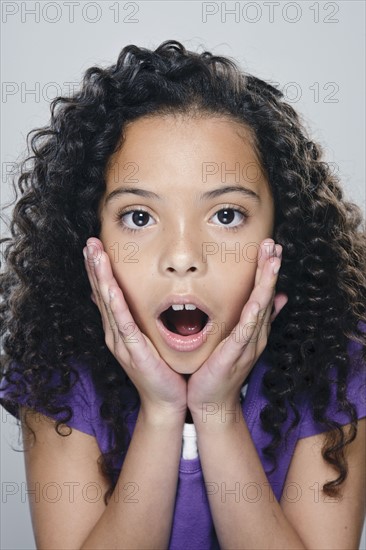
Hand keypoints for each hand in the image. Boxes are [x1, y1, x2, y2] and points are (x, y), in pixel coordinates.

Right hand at [83, 238, 186, 418]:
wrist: (165, 401)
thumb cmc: (159, 370)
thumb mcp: (144, 340)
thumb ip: (133, 321)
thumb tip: (123, 301)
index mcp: (118, 329)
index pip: (105, 293)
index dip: (98, 269)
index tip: (95, 246)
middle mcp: (114, 334)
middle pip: (101, 294)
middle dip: (94, 267)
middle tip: (90, 242)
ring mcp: (122, 343)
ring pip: (108, 304)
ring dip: (100, 278)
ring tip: (95, 255)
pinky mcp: (134, 352)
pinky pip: (124, 325)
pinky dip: (115, 305)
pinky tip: (110, 289)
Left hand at [187, 238, 287, 419]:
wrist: (212, 402)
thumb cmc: (218, 370)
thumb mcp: (236, 341)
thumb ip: (253, 321)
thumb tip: (277, 299)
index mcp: (253, 329)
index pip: (263, 293)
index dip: (267, 270)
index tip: (270, 247)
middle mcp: (255, 334)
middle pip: (266, 296)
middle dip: (270, 269)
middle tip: (273, 244)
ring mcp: (248, 344)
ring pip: (260, 309)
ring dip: (266, 284)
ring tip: (272, 261)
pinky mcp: (235, 355)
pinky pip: (246, 332)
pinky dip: (254, 315)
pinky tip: (258, 301)